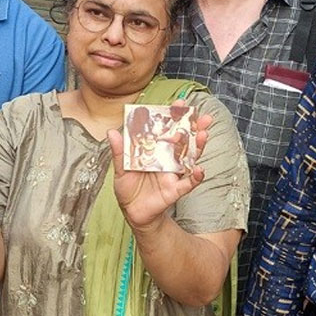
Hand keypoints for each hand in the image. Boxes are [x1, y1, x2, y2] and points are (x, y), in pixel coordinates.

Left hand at [107, 101, 211, 229]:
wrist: (132, 211)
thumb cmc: (128, 188)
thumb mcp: (120, 169)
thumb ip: (119, 152)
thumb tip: (111, 132)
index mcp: (155, 150)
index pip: (167, 130)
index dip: (174, 117)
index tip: (181, 103)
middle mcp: (167, 159)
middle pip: (184, 141)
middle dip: (194, 128)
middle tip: (204, 116)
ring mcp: (173, 173)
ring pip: (190, 158)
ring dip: (198, 147)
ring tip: (204, 134)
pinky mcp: (174, 189)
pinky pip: (188, 183)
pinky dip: (195, 177)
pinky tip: (200, 170)